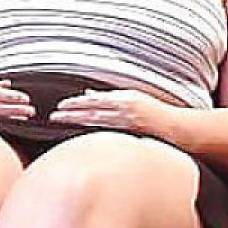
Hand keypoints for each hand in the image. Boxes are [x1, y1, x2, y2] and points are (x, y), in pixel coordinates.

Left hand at [49, 88, 175, 136]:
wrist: (173, 127)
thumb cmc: (152, 111)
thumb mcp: (132, 97)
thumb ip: (109, 97)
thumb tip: (88, 94)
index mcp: (124, 98)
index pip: (95, 100)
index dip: (77, 103)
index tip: (61, 105)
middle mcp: (124, 109)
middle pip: (91, 110)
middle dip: (71, 113)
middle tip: (53, 115)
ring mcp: (126, 122)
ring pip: (95, 121)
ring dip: (77, 120)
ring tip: (61, 120)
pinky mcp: (129, 132)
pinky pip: (105, 130)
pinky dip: (92, 127)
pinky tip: (81, 128)